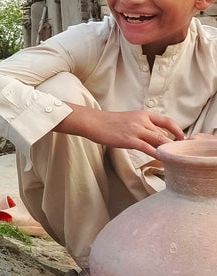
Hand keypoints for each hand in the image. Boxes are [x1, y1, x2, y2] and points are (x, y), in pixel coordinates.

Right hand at [56, 104, 184, 156]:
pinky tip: (162, 161)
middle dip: (174, 145)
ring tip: (173, 159)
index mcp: (143, 114)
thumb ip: (143, 126)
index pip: (166, 121)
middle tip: (179, 154)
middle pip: (164, 134)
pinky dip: (157, 155)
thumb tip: (157, 138)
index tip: (183, 139)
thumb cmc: (109, 122)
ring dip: (167, 151)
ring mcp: (136, 130)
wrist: (93, 122)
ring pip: (158, 141)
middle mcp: (142, 120)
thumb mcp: (130, 119)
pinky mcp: (129, 140)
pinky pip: (148, 149)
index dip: (177, 130)